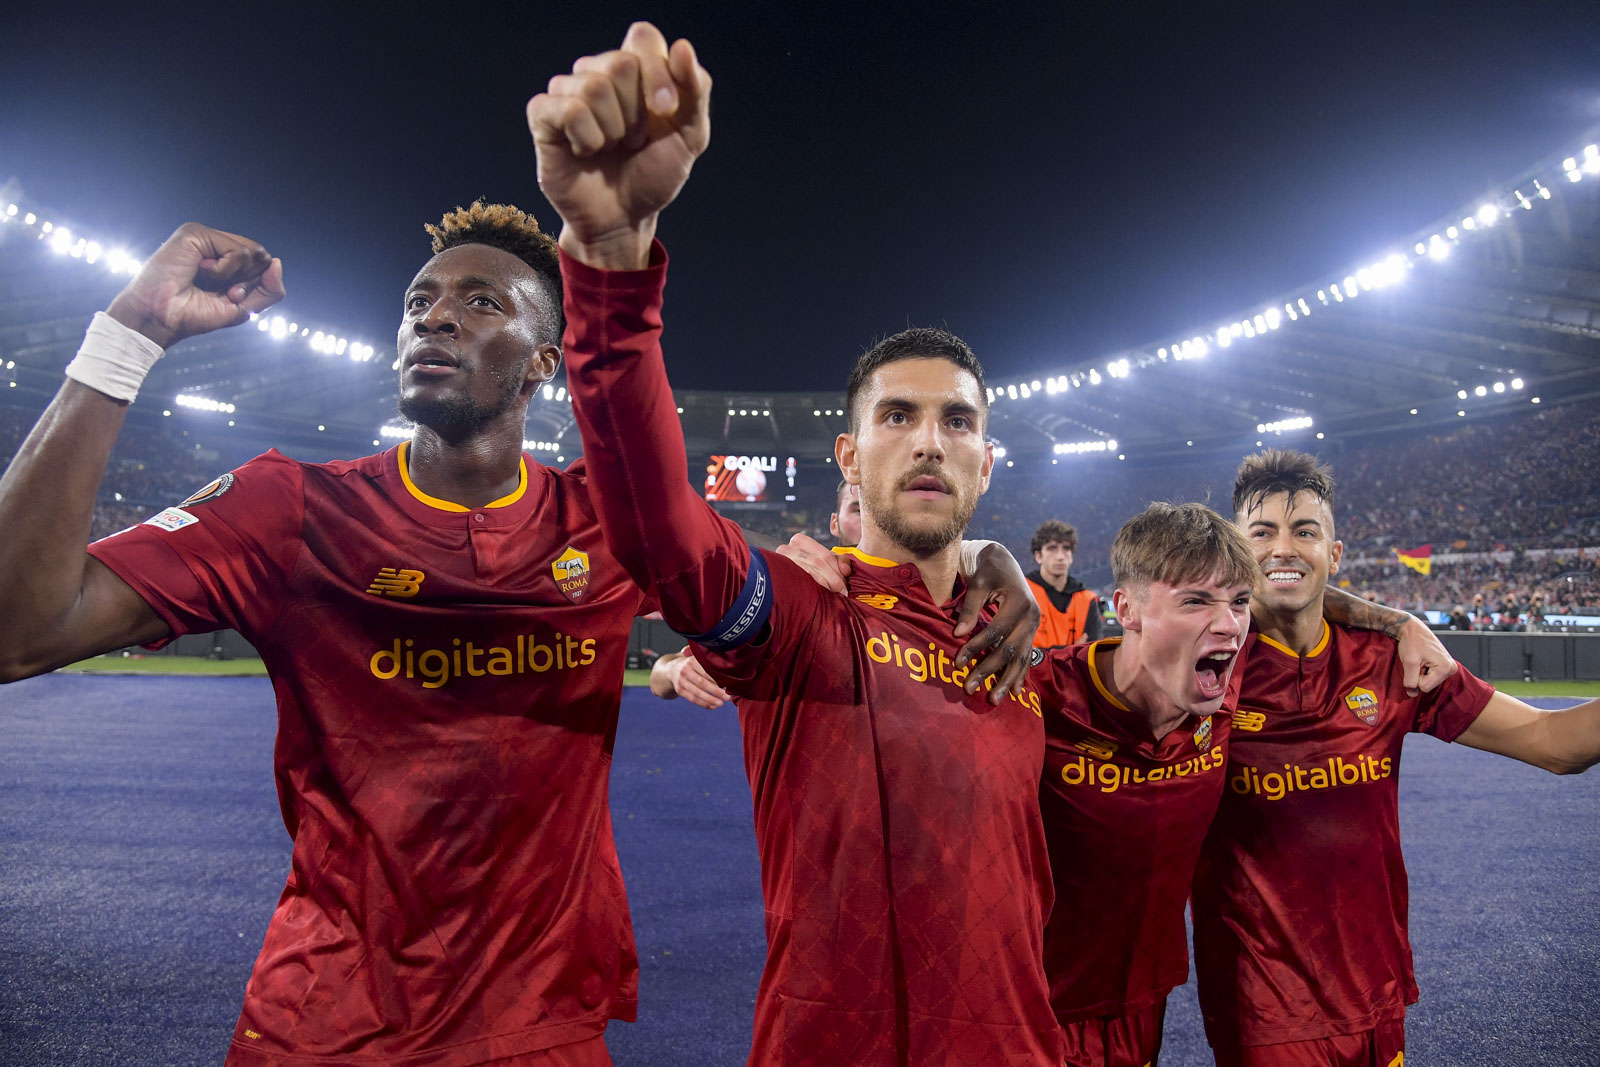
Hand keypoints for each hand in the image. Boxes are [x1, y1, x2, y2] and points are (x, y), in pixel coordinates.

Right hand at [106, 223, 284, 348]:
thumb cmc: (194, 314)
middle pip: (262, 257)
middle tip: (219, 290)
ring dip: (235, 277)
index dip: (254, 287)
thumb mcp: (242, 308)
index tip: (229, 298)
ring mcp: (207, 238)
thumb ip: (269, 290)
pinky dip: (224, 271)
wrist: (161, 318)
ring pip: (253, 253)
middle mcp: (217, 246)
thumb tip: (277, 262)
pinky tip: (200, 270)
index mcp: (226, 261)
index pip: (263, 266)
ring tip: (206, 280)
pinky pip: (236, 251)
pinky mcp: (196, 233)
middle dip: (248, 281)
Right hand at [527, 22, 711, 268]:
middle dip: (637, 112)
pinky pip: (568, 109)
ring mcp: (567, 92)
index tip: (667, 111)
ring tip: (612, 147)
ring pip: (593, 87)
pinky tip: (586, 152)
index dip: (658, 72)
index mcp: (635, 69)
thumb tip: (682, 47)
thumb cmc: (653, 176)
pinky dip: (587, 139)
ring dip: (613, 130)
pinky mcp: (543, 115)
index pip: (642, 37)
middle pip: (619, 63)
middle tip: (634, 140)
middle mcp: (598, 72)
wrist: (623, 219)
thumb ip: (695, 91)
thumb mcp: (689, 137)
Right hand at [669, 652, 730, 708]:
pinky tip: (712, 706)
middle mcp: (685, 670)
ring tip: (721, 704)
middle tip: (727, 697)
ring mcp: (681, 681)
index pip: (706, 672)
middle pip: (702, 683)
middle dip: (716, 691)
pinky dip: (704, 704)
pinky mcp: (680, 690)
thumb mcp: (697, 658)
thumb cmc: (692, 664)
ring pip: (697, 693)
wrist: (672, 669)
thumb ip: (708, 660)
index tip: (727, 685)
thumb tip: (727, 668)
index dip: (717, 679)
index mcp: (692, 661)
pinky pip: (693, 699)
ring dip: (710, 700)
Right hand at [777, 532, 850, 593]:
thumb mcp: (820, 558)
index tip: (846, 582)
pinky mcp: (778, 577)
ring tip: (834, 596)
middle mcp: (788, 549)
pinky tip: (820, 597)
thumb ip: (836, 560)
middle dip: (834, 579)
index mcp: (799, 540)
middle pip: (818, 564)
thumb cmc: (803, 567)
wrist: (774, 579)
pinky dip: (813, 590)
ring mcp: (781, 563)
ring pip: (809, 574)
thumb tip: (846, 570)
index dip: (839, 569)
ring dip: (825, 586)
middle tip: (842, 592)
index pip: (825, 555)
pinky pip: (800, 583)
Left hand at [955, 542, 1040, 703]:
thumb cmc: (988, 569)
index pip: (995, 631)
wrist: (1004, 562)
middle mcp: (1032, 616)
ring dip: (1006, 680)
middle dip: (989, 670)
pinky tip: (1014, 691)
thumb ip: (969, 608)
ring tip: (994, 699)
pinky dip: (1020, 674)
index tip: (958, 662)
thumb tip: (958, 634)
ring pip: (1021, 658)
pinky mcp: (1031, 632)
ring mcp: (1034, 626)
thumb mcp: (978, 582)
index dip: (976, 647)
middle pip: (1009, 649)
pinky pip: (1026, 656)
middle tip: (970, 688)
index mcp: (1020, 602)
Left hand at [1397, 617, 1457, 696]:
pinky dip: (1423, 671)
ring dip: (1420, 673)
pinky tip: (1423, 660)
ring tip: (1421, 660)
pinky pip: (1429, 677)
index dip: (1415, 677)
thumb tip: (1412, 695)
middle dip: (1418, 675)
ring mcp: (1449, 668)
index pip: (1424, 687)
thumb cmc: (1412, 642)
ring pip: (1427, 682)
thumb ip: (1410, 680)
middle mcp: (1451, 669)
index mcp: (1446, 668)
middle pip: (1427, 686)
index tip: (1416, 663)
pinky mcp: (1444, 667)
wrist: (1413, 629)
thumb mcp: (1409, 662)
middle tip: (1418, 661)